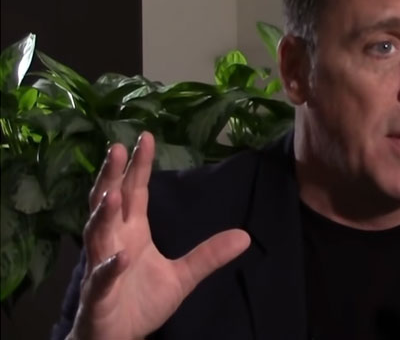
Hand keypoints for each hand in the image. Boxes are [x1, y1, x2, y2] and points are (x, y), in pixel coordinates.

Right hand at [68, 132, 250, 339]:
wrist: (119, 339)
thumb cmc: (142, 301)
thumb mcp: (183, 277)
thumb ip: (209, 255)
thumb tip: (246, 236)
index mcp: (132, 233)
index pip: (135, 192)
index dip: (138, 166)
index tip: (146, 137)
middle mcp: (113, 243)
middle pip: (108, 202)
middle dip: (111, 176)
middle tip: (117, 147)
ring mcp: (101, 267)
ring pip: (97, 235)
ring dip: (104, 215)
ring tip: (114, 194)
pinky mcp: (98, 295)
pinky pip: (101, 279)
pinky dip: (110, 267)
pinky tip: (122, 257)